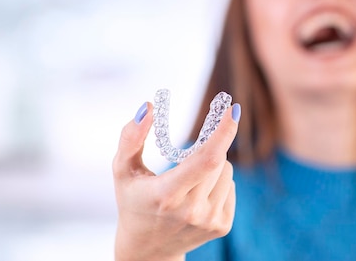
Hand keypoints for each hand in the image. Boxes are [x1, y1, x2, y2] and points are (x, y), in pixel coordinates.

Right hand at [112, 101, 239, 260]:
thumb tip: (147, 107)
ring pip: (228, 171)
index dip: (224, 132)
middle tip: (192, 151)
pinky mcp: (223, 226)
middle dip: (210, 147)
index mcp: (167, 195)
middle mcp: (192, 211)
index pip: (206, 160)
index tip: (233, 109)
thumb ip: (131, 137)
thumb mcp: (123, 170)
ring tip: (190, 179)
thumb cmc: (134, 201)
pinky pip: (231, 186)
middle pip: (219, 160)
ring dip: (214, 165)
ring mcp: (210, 221)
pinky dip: (218, 182)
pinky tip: (198, 194)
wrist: (147, 248)